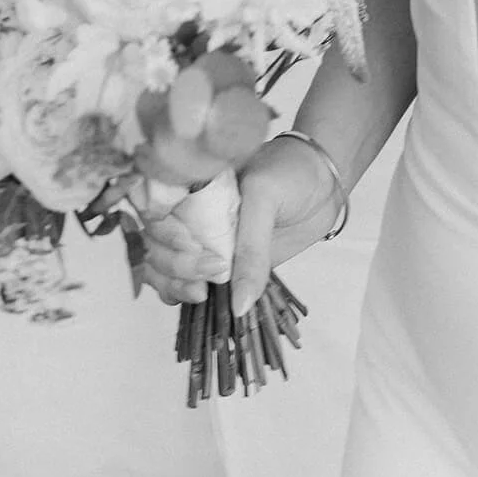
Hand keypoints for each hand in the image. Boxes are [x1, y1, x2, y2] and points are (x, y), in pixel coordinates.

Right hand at [134, 116, 343, 317]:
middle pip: (154, 245)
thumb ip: (250, 250)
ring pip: (163, 268)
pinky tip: (199, 301)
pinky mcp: (220, 263)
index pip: (153, 211)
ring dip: (172, 286)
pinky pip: (189, 283)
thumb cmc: (291, 171)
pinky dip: (184, 296)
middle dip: (172, 266)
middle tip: (210, 275)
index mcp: (190, 184)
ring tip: (202, 295)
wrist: (324, 181)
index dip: (161, 233)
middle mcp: (189, 212)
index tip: (190, 246)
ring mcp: (202, 239)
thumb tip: (237, 305)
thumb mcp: (264, 197)